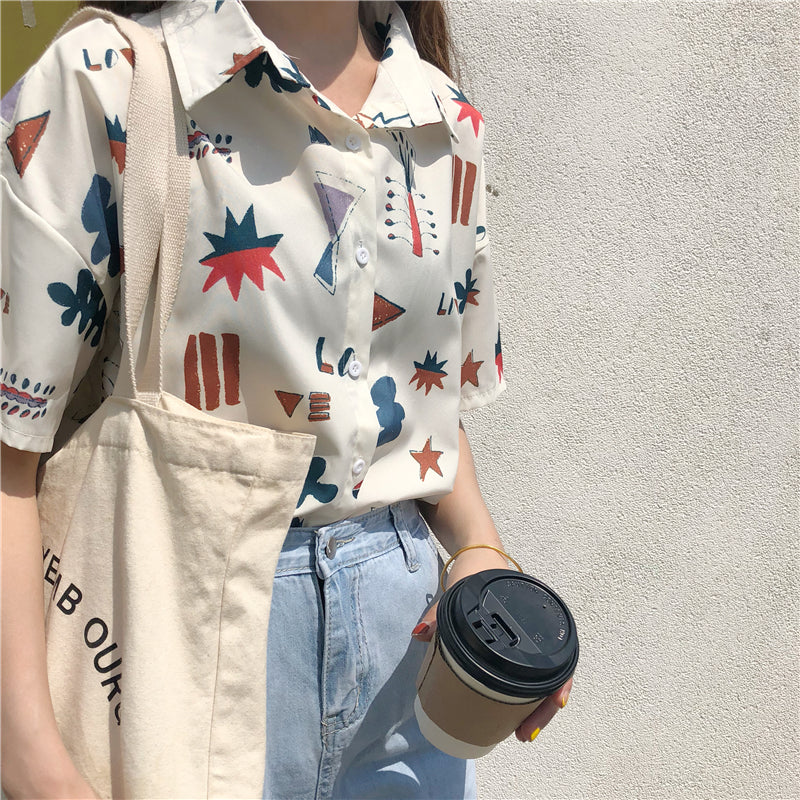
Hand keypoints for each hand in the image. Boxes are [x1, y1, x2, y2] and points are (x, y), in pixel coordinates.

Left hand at [410, 546, 573, 744]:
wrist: (477, 551)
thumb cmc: (475, 569)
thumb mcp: (459, 588)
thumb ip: (439, 612)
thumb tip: (420, 635)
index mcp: (533, 613)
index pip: (559, 653)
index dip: (560, 682)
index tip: (557, 702)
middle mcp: (537, 628)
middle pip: (554, 674)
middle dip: (544, 707)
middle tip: (525, 733)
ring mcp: (528, 637)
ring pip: (544, 679)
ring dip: (536, 706)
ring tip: (522, 731)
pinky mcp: (516, 642)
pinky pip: (529, 673)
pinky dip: (525, 695)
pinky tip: (515, 713)